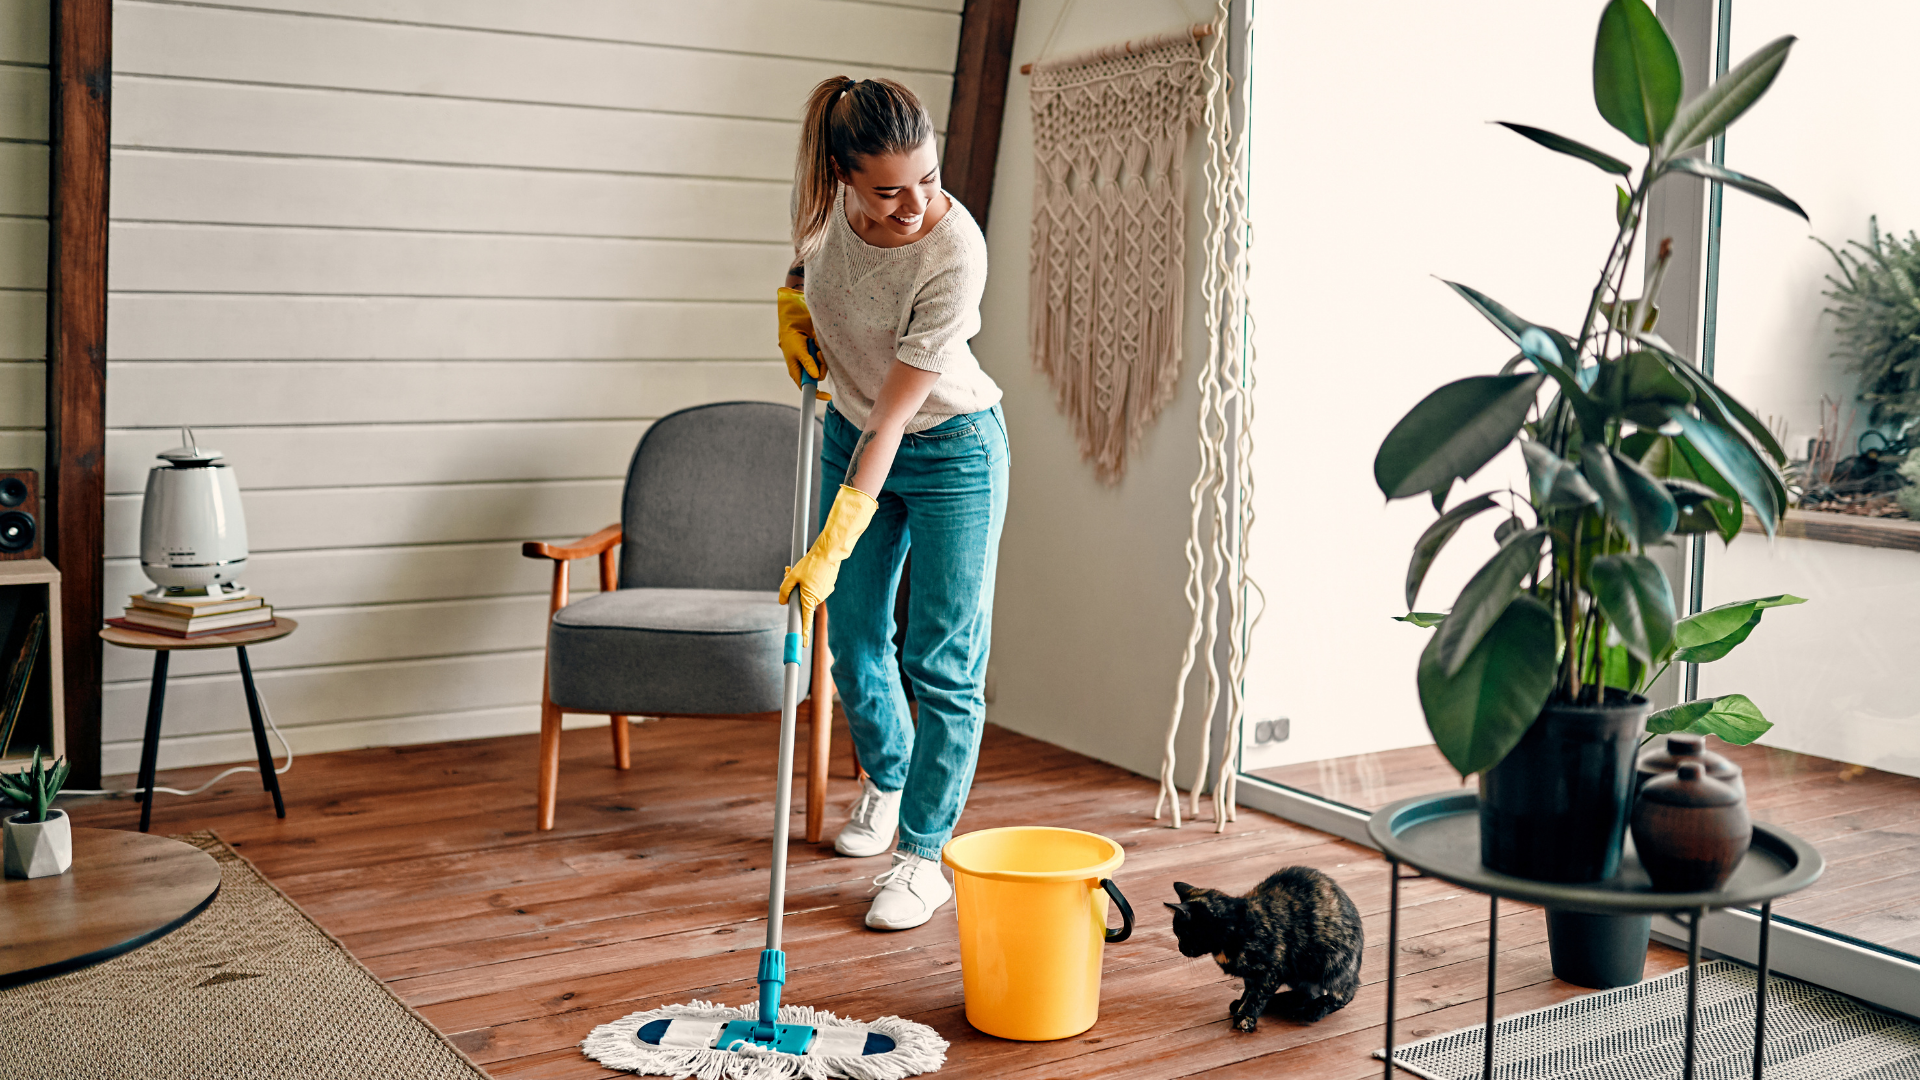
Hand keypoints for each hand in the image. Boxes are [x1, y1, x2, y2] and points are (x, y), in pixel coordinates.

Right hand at [776, 287, 830, 400]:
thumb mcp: (798, 351)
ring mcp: (813, 361)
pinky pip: (826, 357)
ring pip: (824, 366)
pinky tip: (817, 342)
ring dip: (822, 357)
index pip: (807, 388)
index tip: (827, 397)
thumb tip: (815, 377)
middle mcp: (806, 368)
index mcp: (797, 371)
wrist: (794, 321)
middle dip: (821, 366)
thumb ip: (807, 363)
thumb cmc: (791, 338)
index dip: (816, 394)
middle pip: (819, 376)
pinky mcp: (819, 353)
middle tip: (818, 355)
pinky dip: (823, 350)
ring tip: (816, 346)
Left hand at [778, 485, 876, 643]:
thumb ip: (785, 590)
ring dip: (800, 583)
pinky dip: (809, 580)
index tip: (803, 645)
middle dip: (794, 592)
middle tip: (787, 573)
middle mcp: (818, 599)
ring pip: (807, 592)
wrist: (829, 552)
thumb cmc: (811, 564)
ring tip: (798, 568)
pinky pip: (814, 586)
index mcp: (809, 600)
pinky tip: (809, 568)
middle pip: (802, 601)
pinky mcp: (827, 585)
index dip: (803, 634)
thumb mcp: (792, 576)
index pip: (805, 621)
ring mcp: (824, 592)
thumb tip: (782, 601)